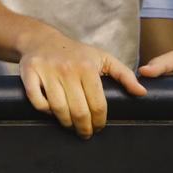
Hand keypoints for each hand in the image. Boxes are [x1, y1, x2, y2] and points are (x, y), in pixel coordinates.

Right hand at [15, 25, 146, 138]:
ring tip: (71, 125)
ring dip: (66, 123)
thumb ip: (125, 75)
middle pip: (79, 110)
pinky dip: (45, 111)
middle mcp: (68, 69)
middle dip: (84, 128)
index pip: (98, 104)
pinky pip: (37, 101)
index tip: (99, 127)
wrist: (41, 39)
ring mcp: (47, 71)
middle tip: (85, 133)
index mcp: (88, 67)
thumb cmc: (75, 52)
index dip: (100, 121)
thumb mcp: (103, 58)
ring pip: (58, 109)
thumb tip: (142, 92)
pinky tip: (52, 112)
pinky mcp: (30, 73)